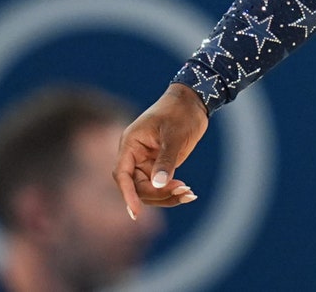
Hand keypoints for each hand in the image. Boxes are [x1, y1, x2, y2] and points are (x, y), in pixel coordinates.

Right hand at [113, 82, 210, 219]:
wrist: (192, 102)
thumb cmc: (180, 112)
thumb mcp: (174, 135)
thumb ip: (166, 160)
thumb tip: (158, 184)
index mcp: (130, 144)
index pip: (122, 174)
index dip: (127, 194)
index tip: (136, 213)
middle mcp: (135, 155)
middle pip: (137, 187)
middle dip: (157, 194)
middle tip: (183, 190)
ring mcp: (146, 162)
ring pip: (149, 190)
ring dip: (167, 196)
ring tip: (189, 194)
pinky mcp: (159, 166)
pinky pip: (161, 185)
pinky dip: (172, 192)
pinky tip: (189, 194)